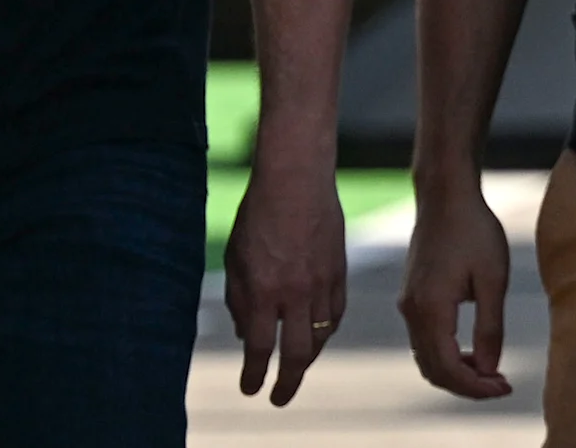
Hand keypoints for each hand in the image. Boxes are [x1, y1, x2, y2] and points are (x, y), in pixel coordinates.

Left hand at [223, 156, 346, 406]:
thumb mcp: (235, 260)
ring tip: (299, 365)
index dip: (254, 374)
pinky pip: (336, 310)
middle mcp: (295, 292)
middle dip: (288, 382)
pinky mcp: (340, 269)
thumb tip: (247, 332)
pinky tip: (319, 333)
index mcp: (263, 291)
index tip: (250, 389)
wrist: (297, 179)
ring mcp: (322, 281)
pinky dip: (327, 328)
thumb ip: (240, 299)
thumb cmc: (257, 215)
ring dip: (309, 356)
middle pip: (298, 352)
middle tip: (280, 397)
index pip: (260, 348)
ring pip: (321, 334)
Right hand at [397, 184, 515, 399]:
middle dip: (466, 384)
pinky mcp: (411, 298)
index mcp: (430, 309)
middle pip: (433, 369)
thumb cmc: (474, 231)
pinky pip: (424, 340)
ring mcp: (408, 305)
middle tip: (501, 385)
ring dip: (456, 371)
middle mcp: (411, 312)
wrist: (446, 198)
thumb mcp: (492, 278)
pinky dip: (446, 354)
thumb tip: (489, 368)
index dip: (475, 386)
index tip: (504, 387)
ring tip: (490, 372)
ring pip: (426, 357)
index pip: (448, 367)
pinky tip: (472, 351)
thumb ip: (490, 326)